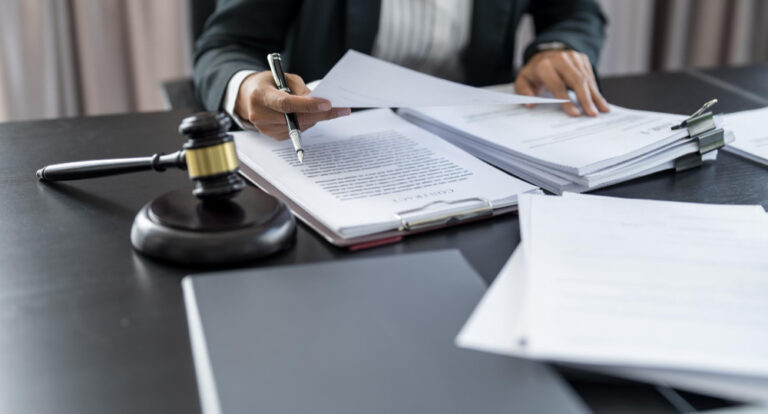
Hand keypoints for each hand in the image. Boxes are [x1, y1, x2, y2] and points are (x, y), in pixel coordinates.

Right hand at [235, 71, 350, 139]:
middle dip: (321, 113)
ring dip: (314, 118)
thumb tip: (319, 101)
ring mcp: (265, 128)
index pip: (286, 104)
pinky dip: (306, 123)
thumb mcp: (283, 77)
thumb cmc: (267, 83)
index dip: (308, 105)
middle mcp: (260, 114)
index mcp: (260, 96)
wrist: (247, 96)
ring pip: (299, 126)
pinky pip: (296, 131)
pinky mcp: (272, 136)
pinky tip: (309, 115)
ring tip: (324, 108)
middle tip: (341, 110)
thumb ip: (300, 89)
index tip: (327, 103)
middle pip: (296, 118)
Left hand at [515, 50, 609, 116]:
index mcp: (544, 65)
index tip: (575, 114)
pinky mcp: (582, 58)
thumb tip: (530, 104)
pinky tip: (600, 101)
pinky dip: (596, 89)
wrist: (544, 55)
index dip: (566, 101)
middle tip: (592, 114)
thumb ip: (524, 92)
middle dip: (586, 99)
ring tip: (602, 110)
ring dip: (595, 95)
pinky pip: (591, 76)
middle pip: (577, 80)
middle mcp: (561, 59)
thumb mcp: (523, 80)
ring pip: (587, 78)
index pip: (557, 85)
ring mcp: (573, 57)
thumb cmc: (535, 73)